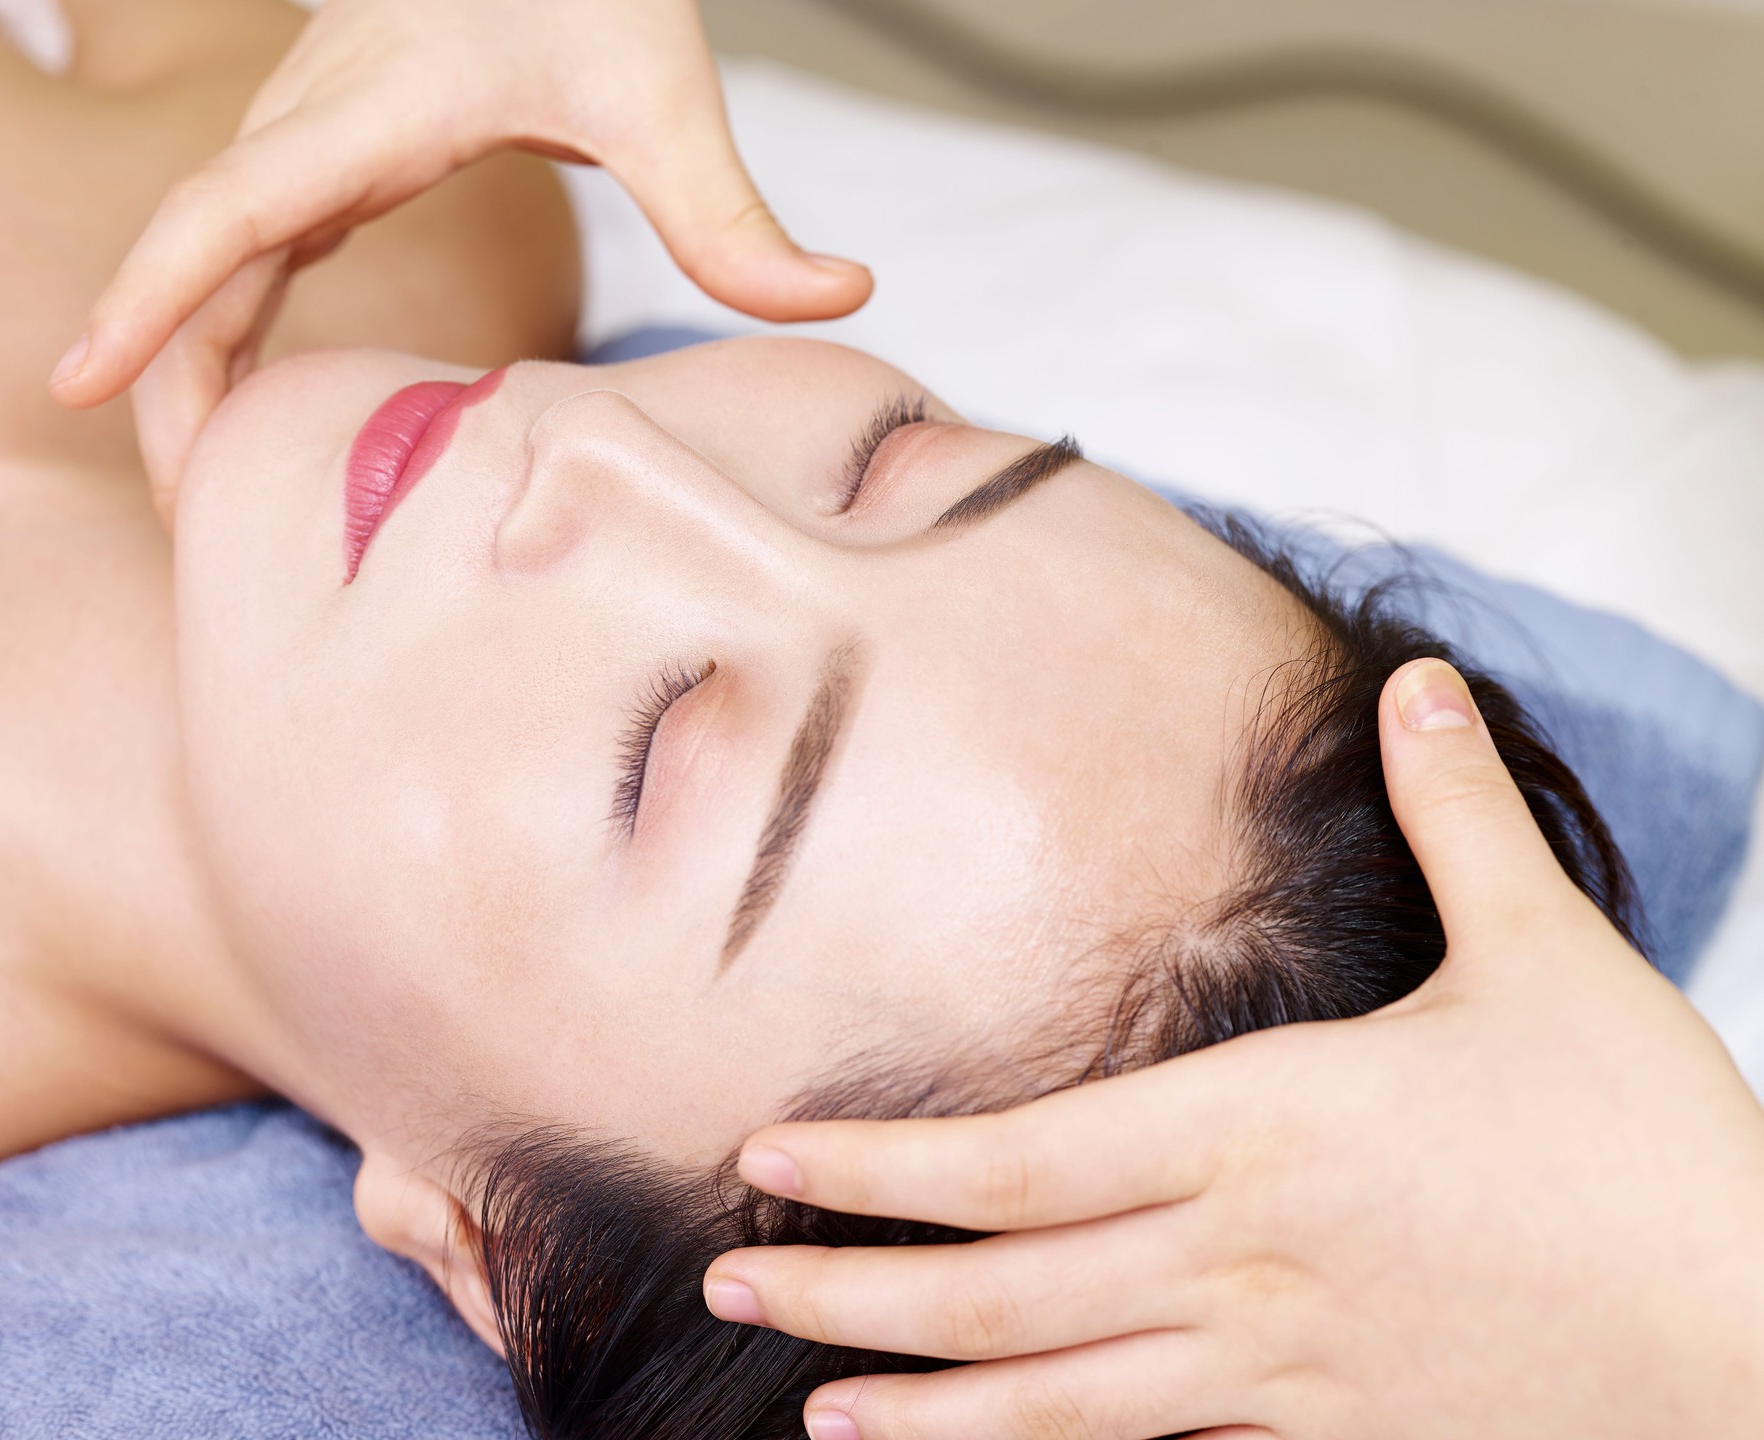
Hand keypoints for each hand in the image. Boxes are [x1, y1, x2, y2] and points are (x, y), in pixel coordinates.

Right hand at [48, 0, 870, 518]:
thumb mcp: (664, 91)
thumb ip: (734, 213)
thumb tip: (847, 294)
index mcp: (369, 111)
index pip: (230, 207)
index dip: (152, 295)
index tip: (79, 380)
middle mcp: (312, 123)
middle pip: (195, 258)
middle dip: (165, 380)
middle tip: (179, 524)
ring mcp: (309, 139)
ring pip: (207, 262)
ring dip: (189, 372)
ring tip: (202, 504)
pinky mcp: (329, 160)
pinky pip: (246, 256)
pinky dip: (224, 335)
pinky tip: (250, 424)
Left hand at [705, 658, 1763, 1439]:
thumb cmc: (1653, 1151)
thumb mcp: (1551, 959)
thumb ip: (1457, 817)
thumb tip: (1418, 679)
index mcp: (1270, 1127)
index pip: (1023, 1158)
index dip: (882, 1167)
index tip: (773, 1158)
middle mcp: (1244, 1254)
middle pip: (1004, 1287)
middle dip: (855, 1289)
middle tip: (737, 1275)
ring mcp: (1281, 1365)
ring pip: (1061, 1399)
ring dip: (927, 1404)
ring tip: (818, 1407)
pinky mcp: (1333, 1437)